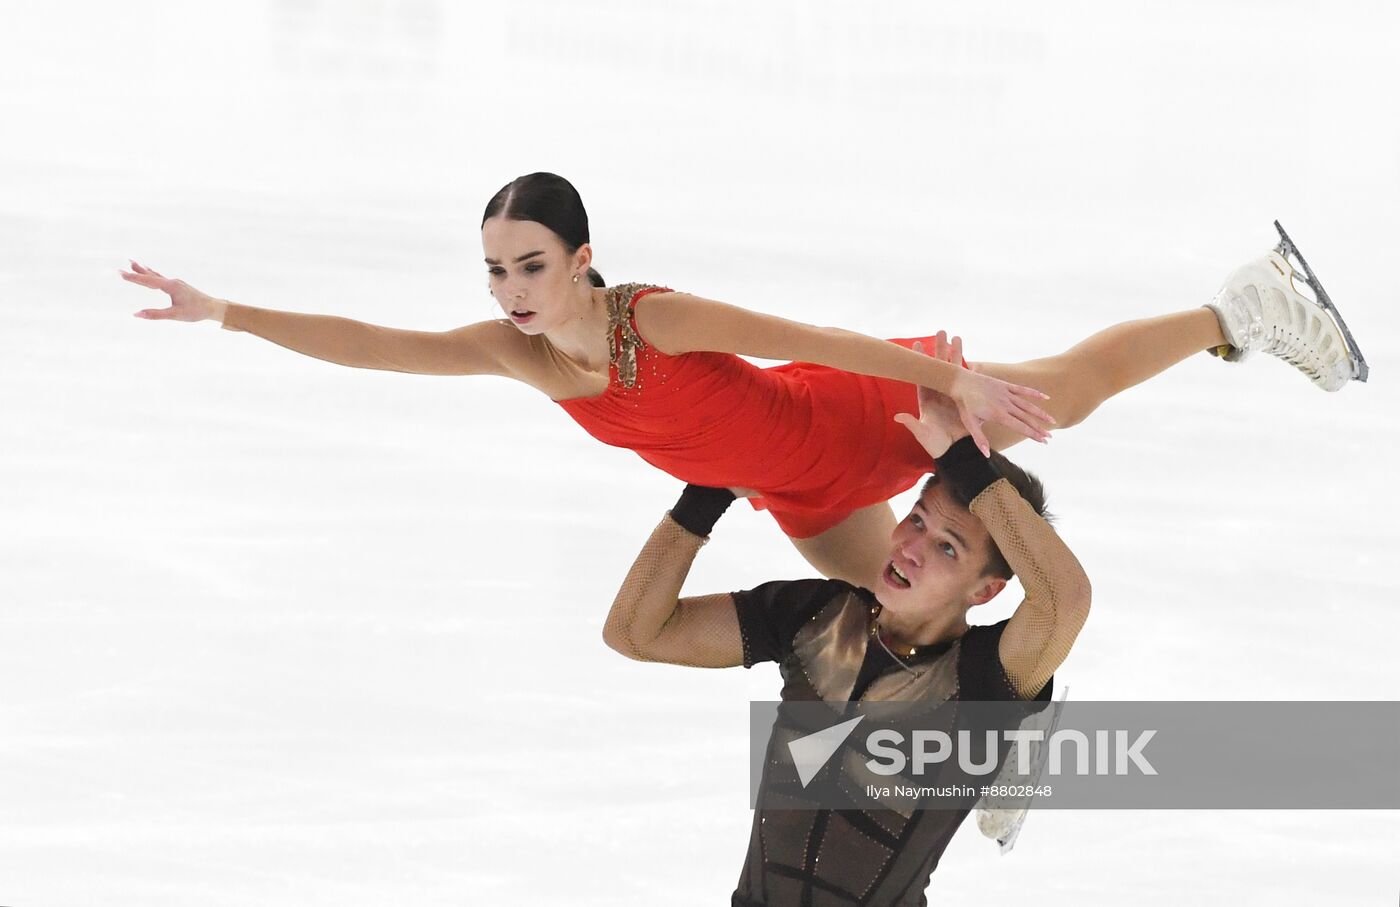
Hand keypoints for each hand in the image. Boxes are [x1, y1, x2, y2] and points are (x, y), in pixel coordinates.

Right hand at [121, 261, 225, 321]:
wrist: (213, 307)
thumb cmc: (196, 311)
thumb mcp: (175, 315)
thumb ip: (155, 315)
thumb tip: (136, 314)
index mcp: (171, 286)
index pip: (148, 281)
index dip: (133, 278)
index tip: (120, 273)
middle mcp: (172, 281)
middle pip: (150, 275)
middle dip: (135, 272)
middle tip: (121, 267)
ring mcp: (175, 282)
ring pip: (156, 275)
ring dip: (143, 269)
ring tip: (132, 263)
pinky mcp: (178, 285)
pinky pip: (161, 278)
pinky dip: (152, 274)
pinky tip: (149, 272)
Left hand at [894, 332, 971, 459]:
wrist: (955, 452)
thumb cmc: (937, 445)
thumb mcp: (923, 434)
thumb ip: (913, 424)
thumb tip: (898, 416)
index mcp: (927, 400)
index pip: (922, 375)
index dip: (919, 361)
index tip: (917, 343)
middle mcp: (939, 395)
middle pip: (938, 368)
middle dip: (939, 350)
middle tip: (941, 331)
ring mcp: (952, 397)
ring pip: (953, 372)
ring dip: (956, 356)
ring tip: (957, 337)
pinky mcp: (965, 402)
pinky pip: (967, 384)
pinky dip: (970, 372)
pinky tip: (973, 360)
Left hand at [939, 337, 1052, 456]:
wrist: (960, 382)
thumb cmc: (964, 404)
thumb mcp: (970, 423)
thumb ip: (980, 439)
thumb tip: (987, 455)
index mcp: (998, 414)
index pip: (1020, 427)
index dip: (1033, 434)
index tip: (1043, 441)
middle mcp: (1006, 404)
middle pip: (1026, 418)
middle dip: (1039, 428)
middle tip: (1049, 437)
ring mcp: (1007, 394)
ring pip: (1028, 405)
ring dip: (1040, 413)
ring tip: (1052, 421)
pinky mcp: (1005, 385)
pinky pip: (1023, 390)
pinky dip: (1034, 393)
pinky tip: (1046, 397)